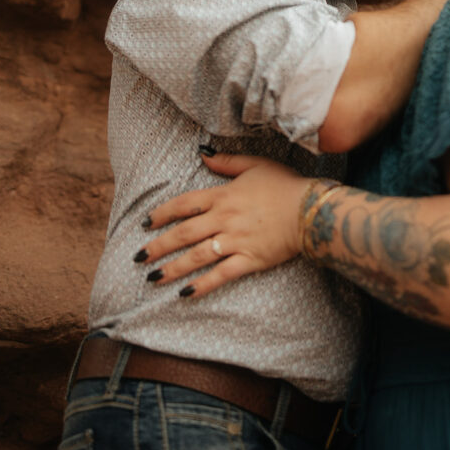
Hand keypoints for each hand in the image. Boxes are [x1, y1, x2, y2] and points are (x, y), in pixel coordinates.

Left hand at [135, 153, 309, 298]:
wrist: (311, 209)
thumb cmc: (285, 185)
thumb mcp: (256, 165)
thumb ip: (227, 162)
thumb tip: (203, 155)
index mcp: (223, 195)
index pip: (184, 205)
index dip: (162, 214)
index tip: (145, 223)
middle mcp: (224, 219)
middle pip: (184, 233)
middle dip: (158, 246)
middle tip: (139, 257)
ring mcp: (236, 241)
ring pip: (197, 256)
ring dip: (173, 268)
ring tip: (152, 278)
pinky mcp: (249, 260)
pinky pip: (221, 275)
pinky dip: (202, 286)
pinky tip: (185, 294)